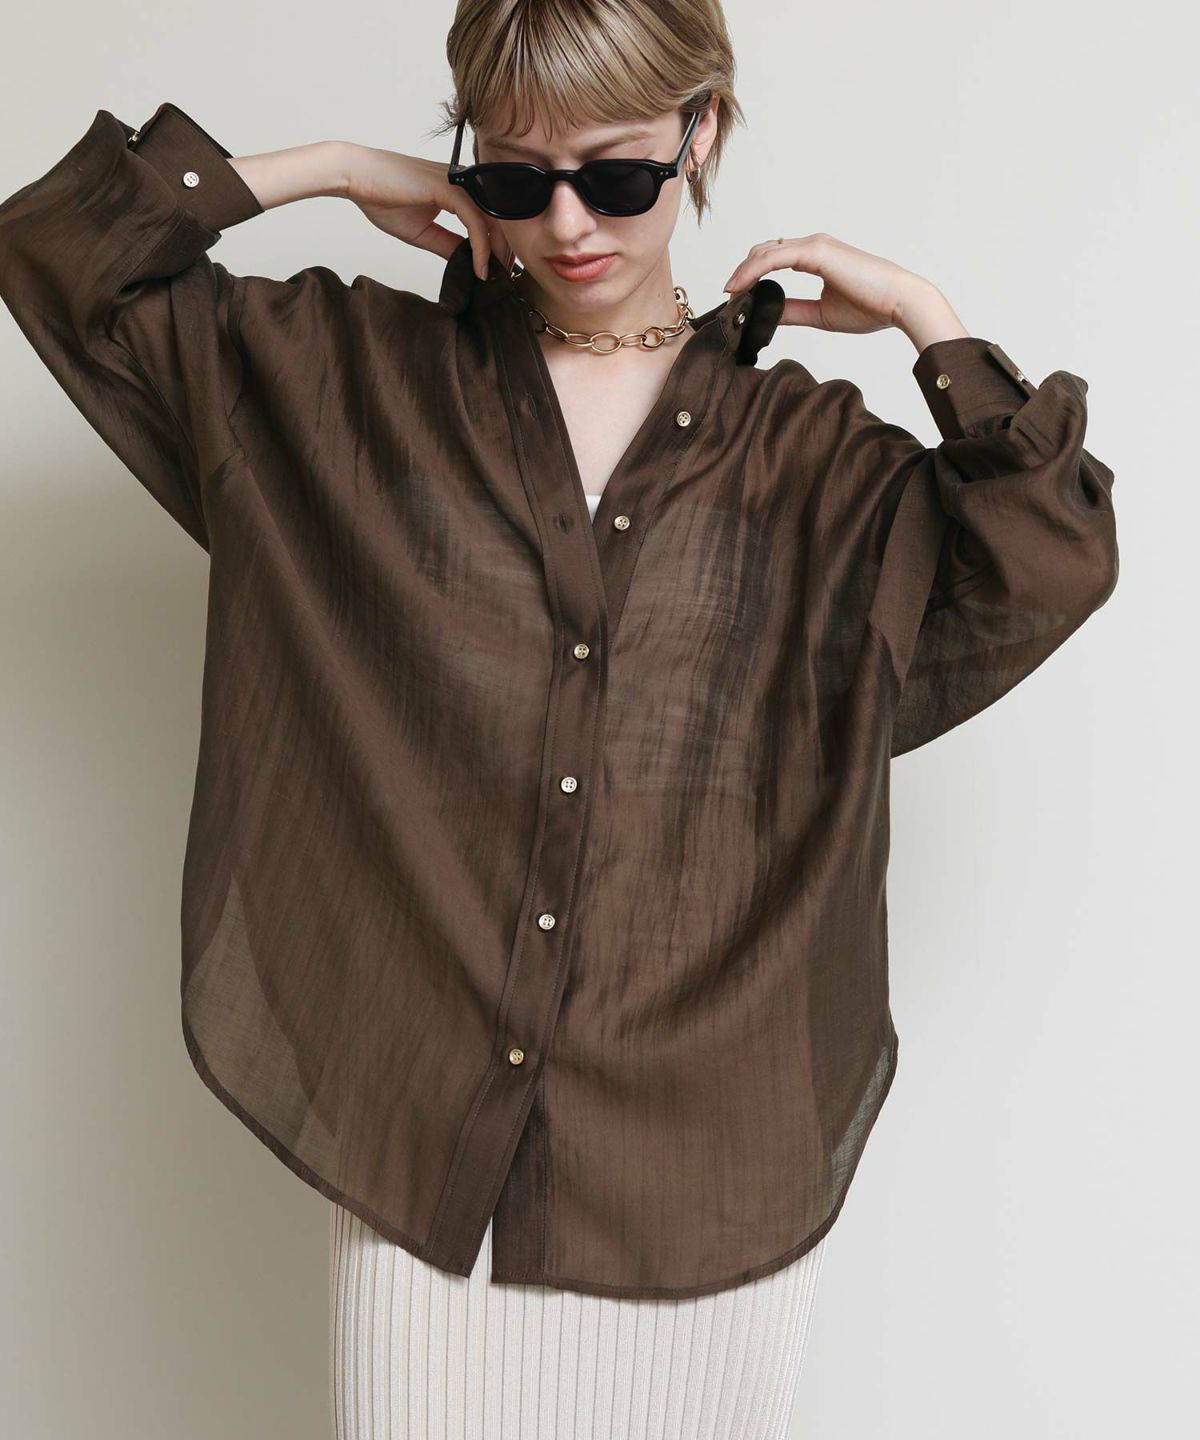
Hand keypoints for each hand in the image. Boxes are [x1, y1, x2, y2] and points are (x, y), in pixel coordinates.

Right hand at [343, 144, 511, 280]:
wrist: (357, 178)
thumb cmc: (382, 198)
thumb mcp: (423, 232)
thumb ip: (448, 244)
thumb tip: (468, 263)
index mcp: (458, 190)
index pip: (490, 218)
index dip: (498, 246)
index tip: (498, 271)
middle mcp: (463, 183)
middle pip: (499, 219)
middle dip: (505, 251)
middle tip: (505, 279)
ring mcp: (458, 183)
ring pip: (493, 220)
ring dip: (497, 252)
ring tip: (494, 276)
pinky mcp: (449, 188)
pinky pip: (475, 222)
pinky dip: (481, 248)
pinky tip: (479, 268)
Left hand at [722, 233, 964, 344]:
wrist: (899, 303)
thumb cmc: (871, 307)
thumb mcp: (820, 313)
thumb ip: (793, 310)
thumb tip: (768, 315)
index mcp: (816, 257)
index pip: (773, 260)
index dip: (751, 276)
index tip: (735, 297)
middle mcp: (813, 246)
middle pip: (764, 253)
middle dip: (742, 273)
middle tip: (726, 298)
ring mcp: (815, 246)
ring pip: (765, 253)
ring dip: (742, 272)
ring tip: (728, 293)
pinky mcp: (817, 252)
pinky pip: (775, 258)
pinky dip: (754, 271)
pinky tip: (740, 287)